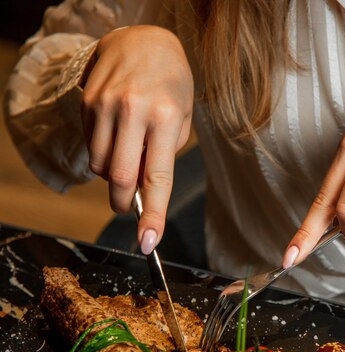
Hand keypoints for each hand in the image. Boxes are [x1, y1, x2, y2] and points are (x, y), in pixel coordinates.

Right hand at [81, 25, 193, 253]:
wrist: (143, 40)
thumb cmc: (171, 85)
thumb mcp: (181, 119)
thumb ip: (163, 155)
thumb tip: (142, 189)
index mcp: (164, 118)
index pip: (157, 178)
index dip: (153, 216)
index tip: (148, 243)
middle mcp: (132, 111)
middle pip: (120, 179)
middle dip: (124, 203)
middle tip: (128, 207)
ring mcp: (104, 106)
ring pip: (100, 167)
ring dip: (113, 176)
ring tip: (128, 154)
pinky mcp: (86, 103)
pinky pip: (90, 146)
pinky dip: (103, 153)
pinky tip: (116, 134)